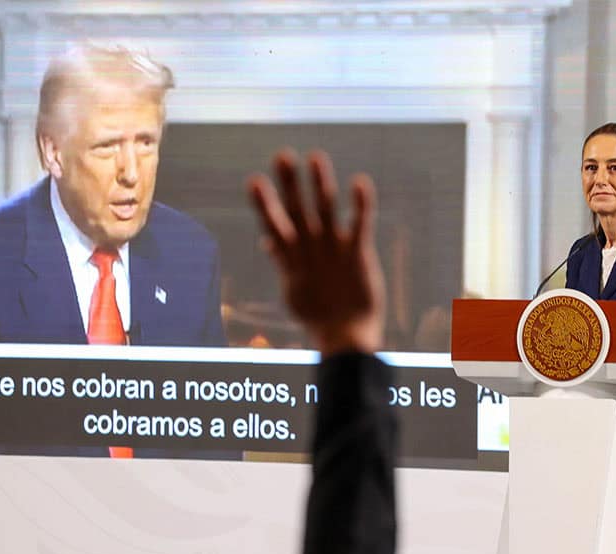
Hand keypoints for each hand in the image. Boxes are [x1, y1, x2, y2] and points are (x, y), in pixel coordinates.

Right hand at [247, 149, 385, 356]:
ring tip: (316, 157)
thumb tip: (267, 241)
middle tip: (282, 155)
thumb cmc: (317, 314)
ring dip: (320, 182)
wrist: (345, 336)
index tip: (254, 180)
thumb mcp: (292, 287)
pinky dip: (361, 204)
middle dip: (289, 183)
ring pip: (325, 211)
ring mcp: (333, 251)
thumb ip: (281, 260)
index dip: (264, 203)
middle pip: (297, 211)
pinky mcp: (358, 255)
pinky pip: (360, 225)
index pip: (274, 225)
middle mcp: (310, 251)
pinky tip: (360, 182)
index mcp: (291, 259)